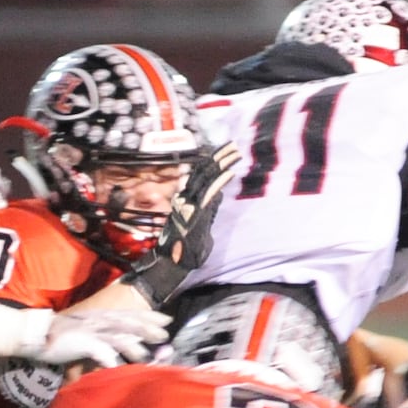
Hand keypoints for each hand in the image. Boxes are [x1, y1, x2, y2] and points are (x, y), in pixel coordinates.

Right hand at [35, 308, 169, 366]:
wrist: (34, 332)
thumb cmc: (59, 335)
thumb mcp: (86, 333)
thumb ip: (104, 339)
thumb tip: (121, 347)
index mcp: (100, 316)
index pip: (129, 314)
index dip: (149, 316)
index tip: (167, 320)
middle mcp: (98, 320)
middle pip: (128, 322)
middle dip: (147, 328)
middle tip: (166, 334)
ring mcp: (89, 330)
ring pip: (117, 335)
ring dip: (133, 345)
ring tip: (147, 355)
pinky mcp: (80, 341)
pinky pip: (99, 351)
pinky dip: (109, 359)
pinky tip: (117, 368)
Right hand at [123, 142, 240, 307]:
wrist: (173, 263)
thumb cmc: (186, 250)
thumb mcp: (201, 225)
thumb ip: (207, 209)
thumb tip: (217, 196)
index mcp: (189, 199)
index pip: (202, 176)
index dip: (213, 162)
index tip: (225, 151)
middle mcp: (187, 198)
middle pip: (204, 172)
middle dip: (219, 157)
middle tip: (232, 144)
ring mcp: (190, 203)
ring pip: (207, 178)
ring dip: (222, 165)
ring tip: (234, 153)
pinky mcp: (196, 212)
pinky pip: (209, 193)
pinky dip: (220, 182)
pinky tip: (230, 172)